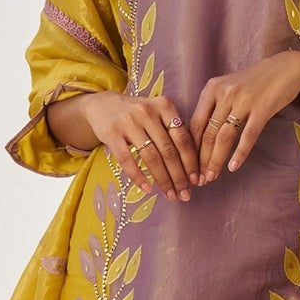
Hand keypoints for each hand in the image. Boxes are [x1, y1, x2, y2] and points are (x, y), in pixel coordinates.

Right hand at [83, 91, 200, 201]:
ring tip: (170, 195)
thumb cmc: (138, 115)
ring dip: (163, 180)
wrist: (102, 104)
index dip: (191, 162)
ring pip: (151, 157)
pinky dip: (138, 176)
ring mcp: (129, 122)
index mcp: (164, 105)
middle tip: (185, 194)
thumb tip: (192, 167)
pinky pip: (127, 160)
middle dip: (179, 176)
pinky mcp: (112, 133)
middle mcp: (148, 111)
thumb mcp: (158, 113)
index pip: (182, 138)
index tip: (196, 180)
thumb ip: (173, 130)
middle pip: (168, 150)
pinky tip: (147, 189)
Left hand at [191, 51, 299, 182]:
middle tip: (199, 179)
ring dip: (216, 160)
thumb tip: (201, 139)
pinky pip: (248, 136)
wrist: (286, 68)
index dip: (191, 149)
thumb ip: (214, 107)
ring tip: (212, 177)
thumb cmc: (255, 82)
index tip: (189, 167)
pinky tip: (233, 167)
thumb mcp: (228, 88)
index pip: (195, 124)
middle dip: (201, 160)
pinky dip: (239, 153)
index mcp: (211, 89)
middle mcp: (224, 94)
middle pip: (208, 133)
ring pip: (224, 137)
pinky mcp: (262, 109)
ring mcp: (243, 101)